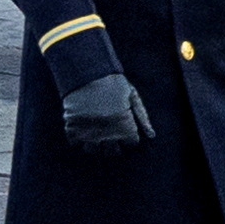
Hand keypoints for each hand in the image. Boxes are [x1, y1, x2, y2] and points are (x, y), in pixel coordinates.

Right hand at [38, 30, 157, 154]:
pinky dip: (76, 136)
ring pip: (92, 151)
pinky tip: (81, 124)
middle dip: (112, 143)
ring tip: (94, 130)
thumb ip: (142, 117)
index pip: (131, 143)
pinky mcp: (72, 128)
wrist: (87, 70)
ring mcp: (89, 133)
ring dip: (94, 143)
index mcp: (125, 127)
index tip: (124, 125)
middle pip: (112, 152)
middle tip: (109, 131)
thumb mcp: (132, 96)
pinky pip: (74, 142)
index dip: (129, 134)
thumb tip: (152, 136)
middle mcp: (108, 134)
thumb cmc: (113, 82)